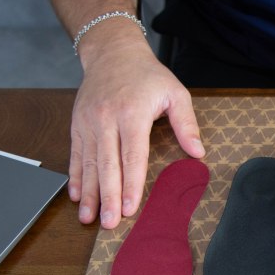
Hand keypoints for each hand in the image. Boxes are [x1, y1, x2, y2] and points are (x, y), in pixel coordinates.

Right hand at [69, 39, 204, 228]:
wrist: (112, 52)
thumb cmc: (147, 75)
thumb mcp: (175, 92)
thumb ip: (186, 124)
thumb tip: (198, 152)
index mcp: (132, 113)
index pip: (132, 155)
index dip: (131, 183)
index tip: (130, 207)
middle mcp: (106, 119)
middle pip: (107, 164)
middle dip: (108, 196)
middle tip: (109, 222)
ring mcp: (88, 122)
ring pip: (88, 163)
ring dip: (89, 193)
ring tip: (89, 218)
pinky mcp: (77, 124)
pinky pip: (76, 155)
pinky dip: (75, 177)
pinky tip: (76, 197)